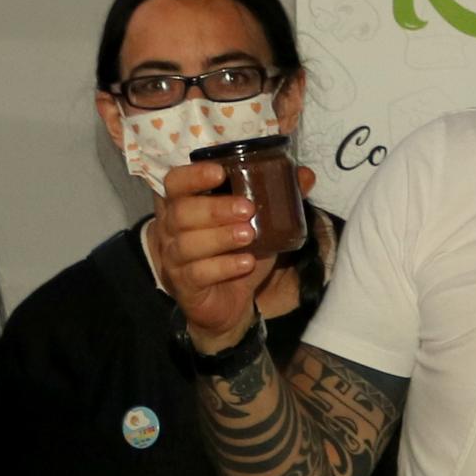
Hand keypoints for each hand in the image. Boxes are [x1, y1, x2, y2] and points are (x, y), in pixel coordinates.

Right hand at [144, 155, 270, 351]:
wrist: (229, 303)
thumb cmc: (236, 252)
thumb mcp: (258, 223)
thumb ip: (278, 197)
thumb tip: (305, 175)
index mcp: (183, 205)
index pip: (175, 182)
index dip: (193, 175)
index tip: (221, 172)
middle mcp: (170, 230)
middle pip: (181, 212)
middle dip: (215, 209)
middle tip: (248, 209)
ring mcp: (173, 259)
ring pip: (187, 243)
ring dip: (221, 236)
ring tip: (249, 234)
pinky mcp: (184, 285)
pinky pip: (197, 273)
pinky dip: (224, 266)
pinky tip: (246, 262)